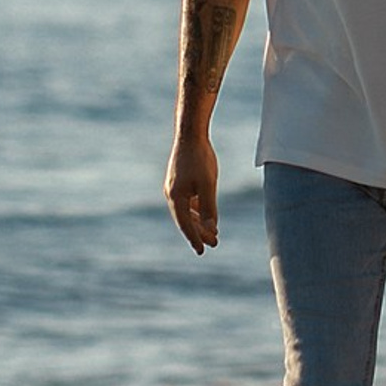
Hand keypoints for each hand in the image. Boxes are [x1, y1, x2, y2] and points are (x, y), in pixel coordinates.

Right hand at [166, 132, 219, 251]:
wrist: (190, 134)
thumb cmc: (200, 158)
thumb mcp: (208, 184)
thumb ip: (209, 207)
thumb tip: (212, 229)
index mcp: (176, 197)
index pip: (185, 224)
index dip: (194, 238)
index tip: (201, 251)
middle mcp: (171, 194)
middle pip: (185, 219)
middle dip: (199, 232)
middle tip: (213, 244)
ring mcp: (174, 187)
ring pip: (186, 211)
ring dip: (198, 222)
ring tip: (212, 233)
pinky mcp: (179, 181)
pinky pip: (187, 201)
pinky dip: (196, 210)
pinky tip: (205, 215)